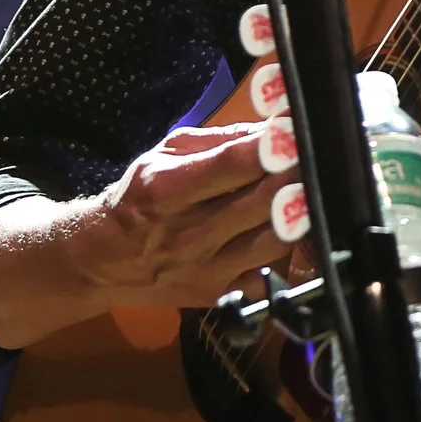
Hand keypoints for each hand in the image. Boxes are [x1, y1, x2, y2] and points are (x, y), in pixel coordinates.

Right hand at [70, 122, 295, 307]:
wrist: (103, 260)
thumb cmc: (141, 195)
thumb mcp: (167, 155)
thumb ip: (223, 140)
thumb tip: (279, 125)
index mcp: (166, 190)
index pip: (231, 165)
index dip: (273, 147)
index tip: (298, 131)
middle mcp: (187, 234)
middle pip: (263, 203)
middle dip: (296, 176)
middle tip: (317, 157)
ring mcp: (207, 270)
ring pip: (276, 240)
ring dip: (301, 214)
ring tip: (311, 191)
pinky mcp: (222, 295)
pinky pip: (272, 275)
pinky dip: (289, 254)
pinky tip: (296, 233)